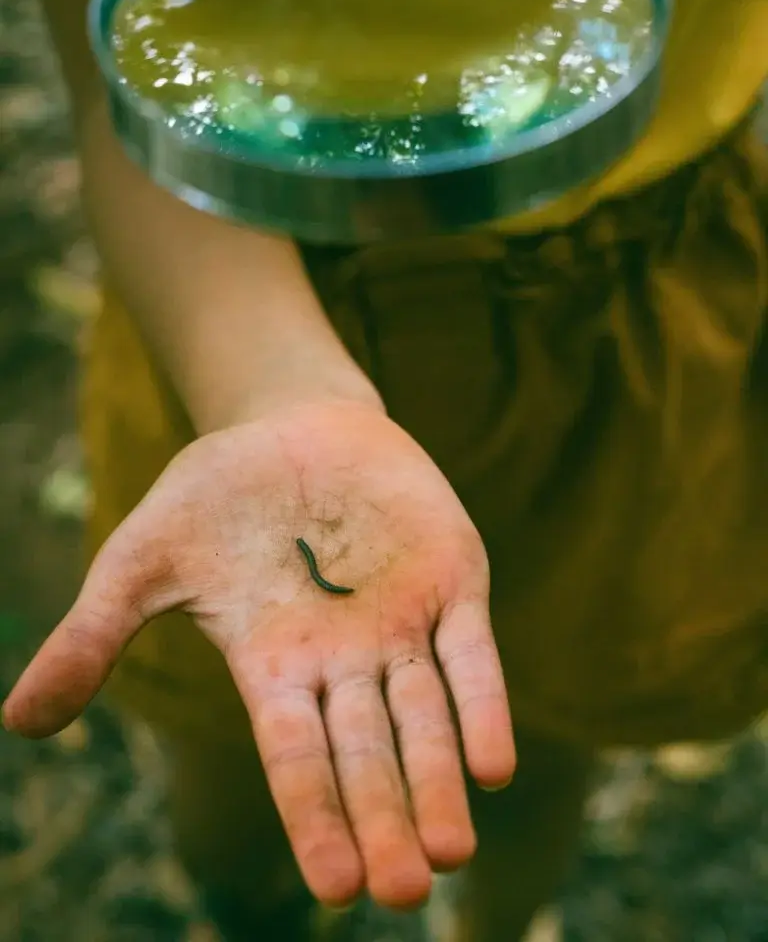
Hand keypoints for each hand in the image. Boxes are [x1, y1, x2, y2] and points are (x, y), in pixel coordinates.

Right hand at [2, 400, 514, 909]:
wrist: (291, 424)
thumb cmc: (215, 496)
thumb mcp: (142, 560)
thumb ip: (93, 638)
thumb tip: (16, 724)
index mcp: (275, 669)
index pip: (297, 758)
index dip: (315, 818)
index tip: (336, 889)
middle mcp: (345, 662)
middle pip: (368, 754)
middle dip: (385, 819)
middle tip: (402, 894)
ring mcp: (402, 623)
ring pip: (425, 718)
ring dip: (441, 780)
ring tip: (452, 851)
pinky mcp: (450, 580)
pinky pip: (470, 652)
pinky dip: (483, 703)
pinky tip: (494, 765)